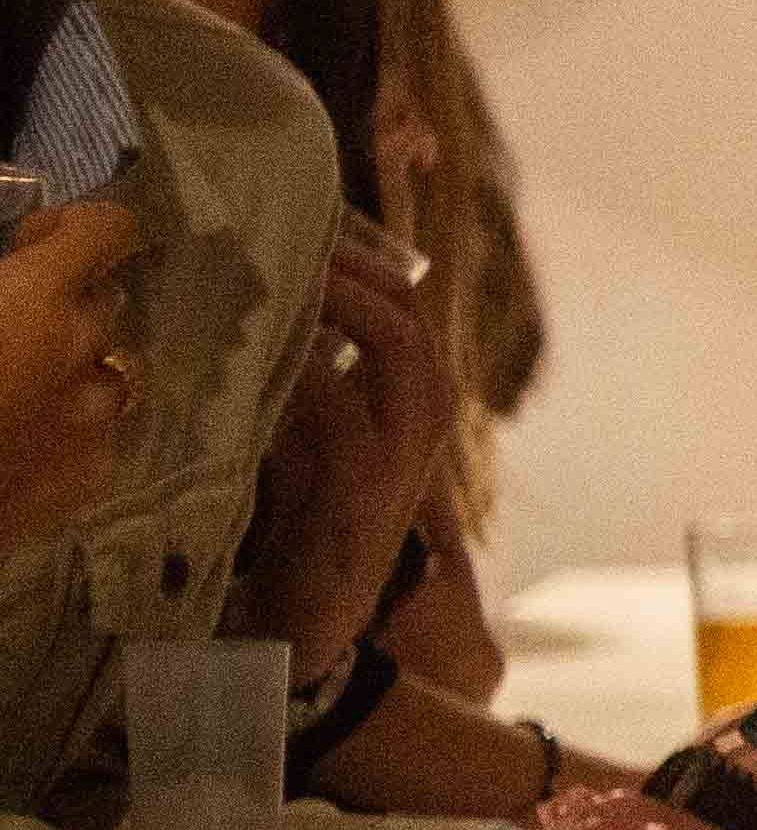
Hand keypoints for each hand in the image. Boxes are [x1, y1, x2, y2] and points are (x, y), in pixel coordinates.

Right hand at [0, 195, 144, 551]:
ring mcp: (93, 419)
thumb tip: (4, 283)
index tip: (30, 245)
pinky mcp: (87, 477)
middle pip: (104, 304)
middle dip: (63, 303)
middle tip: (7, 324)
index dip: (73, 229)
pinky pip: (92, 436)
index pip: (108, 231)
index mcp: (37, 298)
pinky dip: (62, 431)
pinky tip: (14, 444)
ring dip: (68, 370)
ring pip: (105, 373)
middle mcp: (82, 352)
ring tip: (13, 388)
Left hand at [250, 216, 462, 673]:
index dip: (364, 248)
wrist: (307, 615)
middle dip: (352, 262)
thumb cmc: (298, 519)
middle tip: (286, 232)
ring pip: (395, 342)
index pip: (404, 295)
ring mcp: (405, 447)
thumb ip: (301, 370)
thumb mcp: (304, 427)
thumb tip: (257, 300)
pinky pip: (338, 403)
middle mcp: (426, 411)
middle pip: (407, 305)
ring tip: (282, 274)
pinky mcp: (366, 483)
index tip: (304, 213)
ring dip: (338, 302)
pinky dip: (303, 368)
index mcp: (414, 393)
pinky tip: (262, 351)